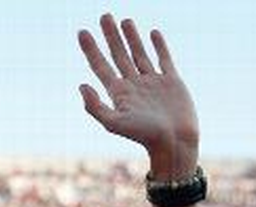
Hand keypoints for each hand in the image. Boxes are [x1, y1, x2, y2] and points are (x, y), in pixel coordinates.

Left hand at [77, 14, 198, 177]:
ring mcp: (152, 83)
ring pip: (139, 54)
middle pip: (118, 55)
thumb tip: (81, 85)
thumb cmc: (144, 136)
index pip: (100, 65)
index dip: (90, 49)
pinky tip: (153, 33)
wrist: (174, 142)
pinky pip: (164, 59)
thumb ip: (95, 106)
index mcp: (118, 93)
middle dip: (110, 36)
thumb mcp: (114, 123)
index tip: (82, 31)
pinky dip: (159, 46)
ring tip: (124, 20)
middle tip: (104, 15)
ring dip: (131, 37)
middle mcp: (133, 85)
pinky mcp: (172, 82)